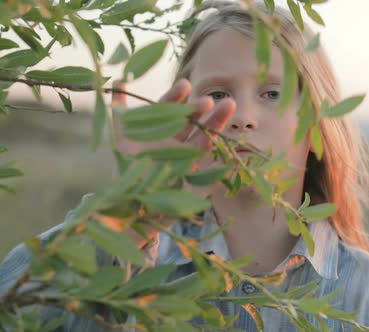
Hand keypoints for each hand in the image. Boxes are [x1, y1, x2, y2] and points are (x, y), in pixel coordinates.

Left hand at [112, 78, 235, 161]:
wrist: (129, 196)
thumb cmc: (126, 164)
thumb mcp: (121, 134)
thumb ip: (121, 109)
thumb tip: (118, 81)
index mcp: (159, 127)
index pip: (169, 107)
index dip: (177, 96)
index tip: (185, 85)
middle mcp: (174, 138)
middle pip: (190, 119)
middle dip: (199, 108)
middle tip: (208, 101)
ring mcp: (185, 153)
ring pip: (204, 134)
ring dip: (217, 119)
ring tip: (230, 104)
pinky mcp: (192, 168)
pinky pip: (205, 152)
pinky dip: (217, 141)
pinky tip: (227, 133)